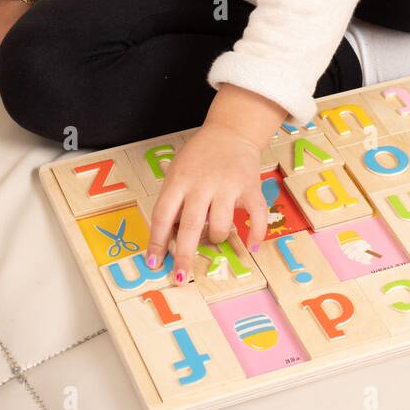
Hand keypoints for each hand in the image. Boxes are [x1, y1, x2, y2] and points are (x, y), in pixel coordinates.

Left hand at [145, 122, 271, 284]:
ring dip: (215, 239)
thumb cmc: (199, 157)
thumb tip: (168, 238)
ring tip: (214, 237)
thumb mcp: (177, 171)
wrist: (231, 131)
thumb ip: (172, 200)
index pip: (163, 215)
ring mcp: (228, 185)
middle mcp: (202, 184)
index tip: (153, 263)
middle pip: (189, 225)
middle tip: (180, 278)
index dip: (156, 241)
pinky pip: (257, 216)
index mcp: (179, 180)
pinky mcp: (251, 187)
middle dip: (183, 256)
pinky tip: (252, 247)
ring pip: (220, 226)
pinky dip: (256, 234)